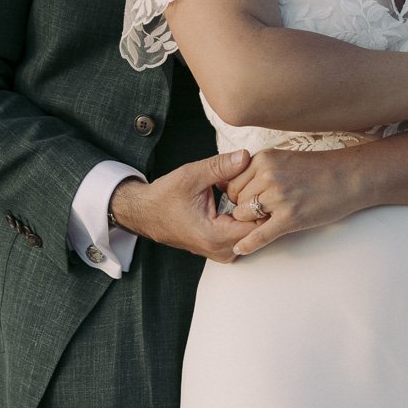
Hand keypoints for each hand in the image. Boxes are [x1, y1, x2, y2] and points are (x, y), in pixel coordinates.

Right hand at [108, 150, 255, 262]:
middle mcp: (219, 250)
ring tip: (244, 190)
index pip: (256, 225)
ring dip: (251, 212)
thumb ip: (222, 166)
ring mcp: (220, 252)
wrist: (146, 212)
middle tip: (254, 184)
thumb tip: (245, 156)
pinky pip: (241, 235)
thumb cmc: (165, 196)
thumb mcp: (193, 175)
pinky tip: (237, 200)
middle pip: (256, 231)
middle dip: (258, 206)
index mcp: (214, 236)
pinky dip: (243, 217)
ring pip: (250, 234)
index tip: (259, 184)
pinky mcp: (219, 248)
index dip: (261, 202)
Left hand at [223, 147, 352, 257]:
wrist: (348, 177)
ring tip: (265, 219)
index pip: (233, 180)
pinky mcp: (290, 217)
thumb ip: (259, 168)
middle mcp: (268, 175)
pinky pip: (260, 234)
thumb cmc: (317, 169)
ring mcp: (279, 197)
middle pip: (237, 198)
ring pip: (244, 214)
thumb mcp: (282, 158)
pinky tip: (239, 249)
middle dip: (243, 207)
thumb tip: (230, 183)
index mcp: (264, 158)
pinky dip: (248, 244)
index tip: (246, 199)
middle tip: (258, 211)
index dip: (237, 193)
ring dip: (249, 221)